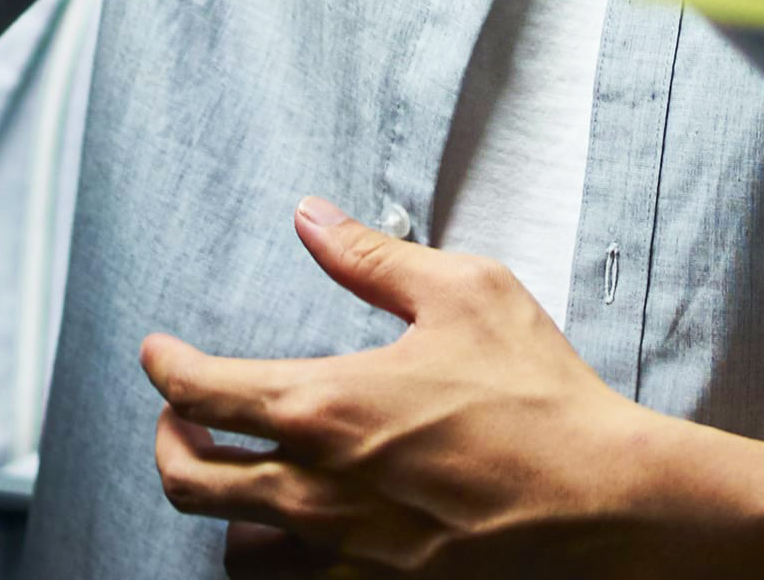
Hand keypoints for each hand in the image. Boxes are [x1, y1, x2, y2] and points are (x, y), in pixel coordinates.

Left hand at [142, 196, 662, 569]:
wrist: (604, 503)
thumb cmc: (541, 400)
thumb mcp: (464, 294)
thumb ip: (373, 257)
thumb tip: (313, 218)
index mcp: (327, 407)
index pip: (201, 391)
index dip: (164, 368)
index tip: (159, 354)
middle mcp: (318, 489)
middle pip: (187, 481)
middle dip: (166, 442)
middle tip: (178, 418)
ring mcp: (344, 551)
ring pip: (232, 550)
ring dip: (222, 511)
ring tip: (237, 478)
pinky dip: (278, 558)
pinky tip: (296, 532)